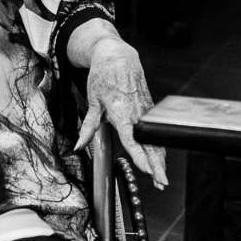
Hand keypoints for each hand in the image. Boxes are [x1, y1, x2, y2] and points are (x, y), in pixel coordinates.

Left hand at [77, 37, 167, 187]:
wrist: (118, 57)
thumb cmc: (103, 78)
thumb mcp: (93, 102)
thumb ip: (88, 127)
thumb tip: (79, 146)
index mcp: (122, 114)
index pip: (133, 141)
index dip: (140, 157)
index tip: (148, 171)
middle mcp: (137, 114)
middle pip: (150, 145)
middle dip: (157, 166)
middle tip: (161, 183)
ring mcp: (146, 111)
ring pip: (156, 140)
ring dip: (160, 160)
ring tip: (161, 177)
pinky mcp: (150, 109)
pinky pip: (156, 132)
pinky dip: (159, 146)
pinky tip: (160, 158)